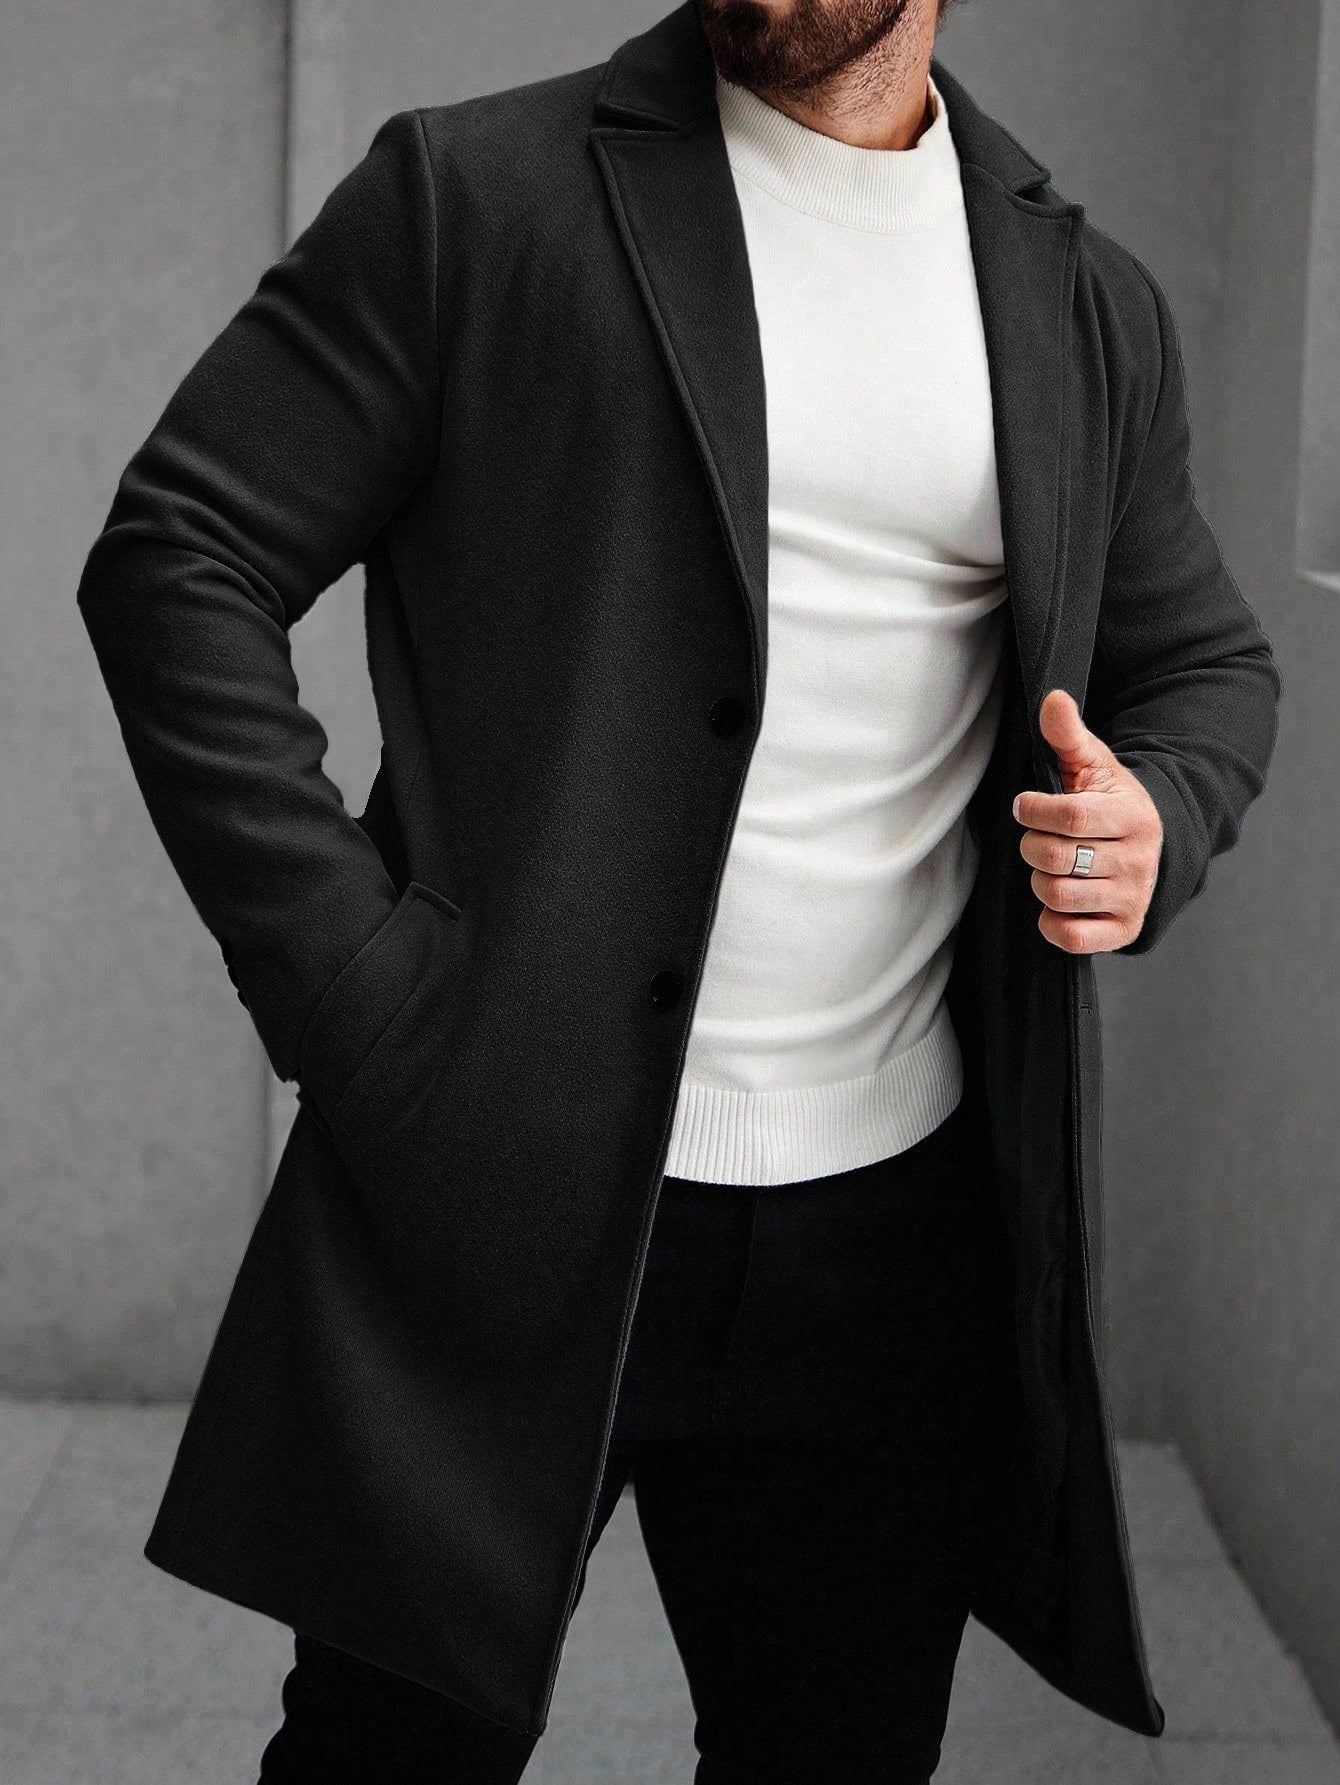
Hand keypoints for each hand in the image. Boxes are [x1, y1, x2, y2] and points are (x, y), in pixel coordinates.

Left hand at [1012, 689, 1163, 953]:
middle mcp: (1140, 860)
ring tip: (1050, 868)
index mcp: (1133, 815)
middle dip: (1031, 846)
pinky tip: (1059, 902)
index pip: (1070, 817)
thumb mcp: (1092, 765)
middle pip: (1056, 858)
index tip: (1025, 805)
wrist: (1150, 849)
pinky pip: (1071, 937)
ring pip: (1058, 897)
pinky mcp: (1124, 931)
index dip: (1034, 810)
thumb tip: (1052, 697)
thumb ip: (1067, 734)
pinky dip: (1053, 922)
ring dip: (1039, 883)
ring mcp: (1133, 898)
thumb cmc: (1108, 802)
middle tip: (1036, 839)